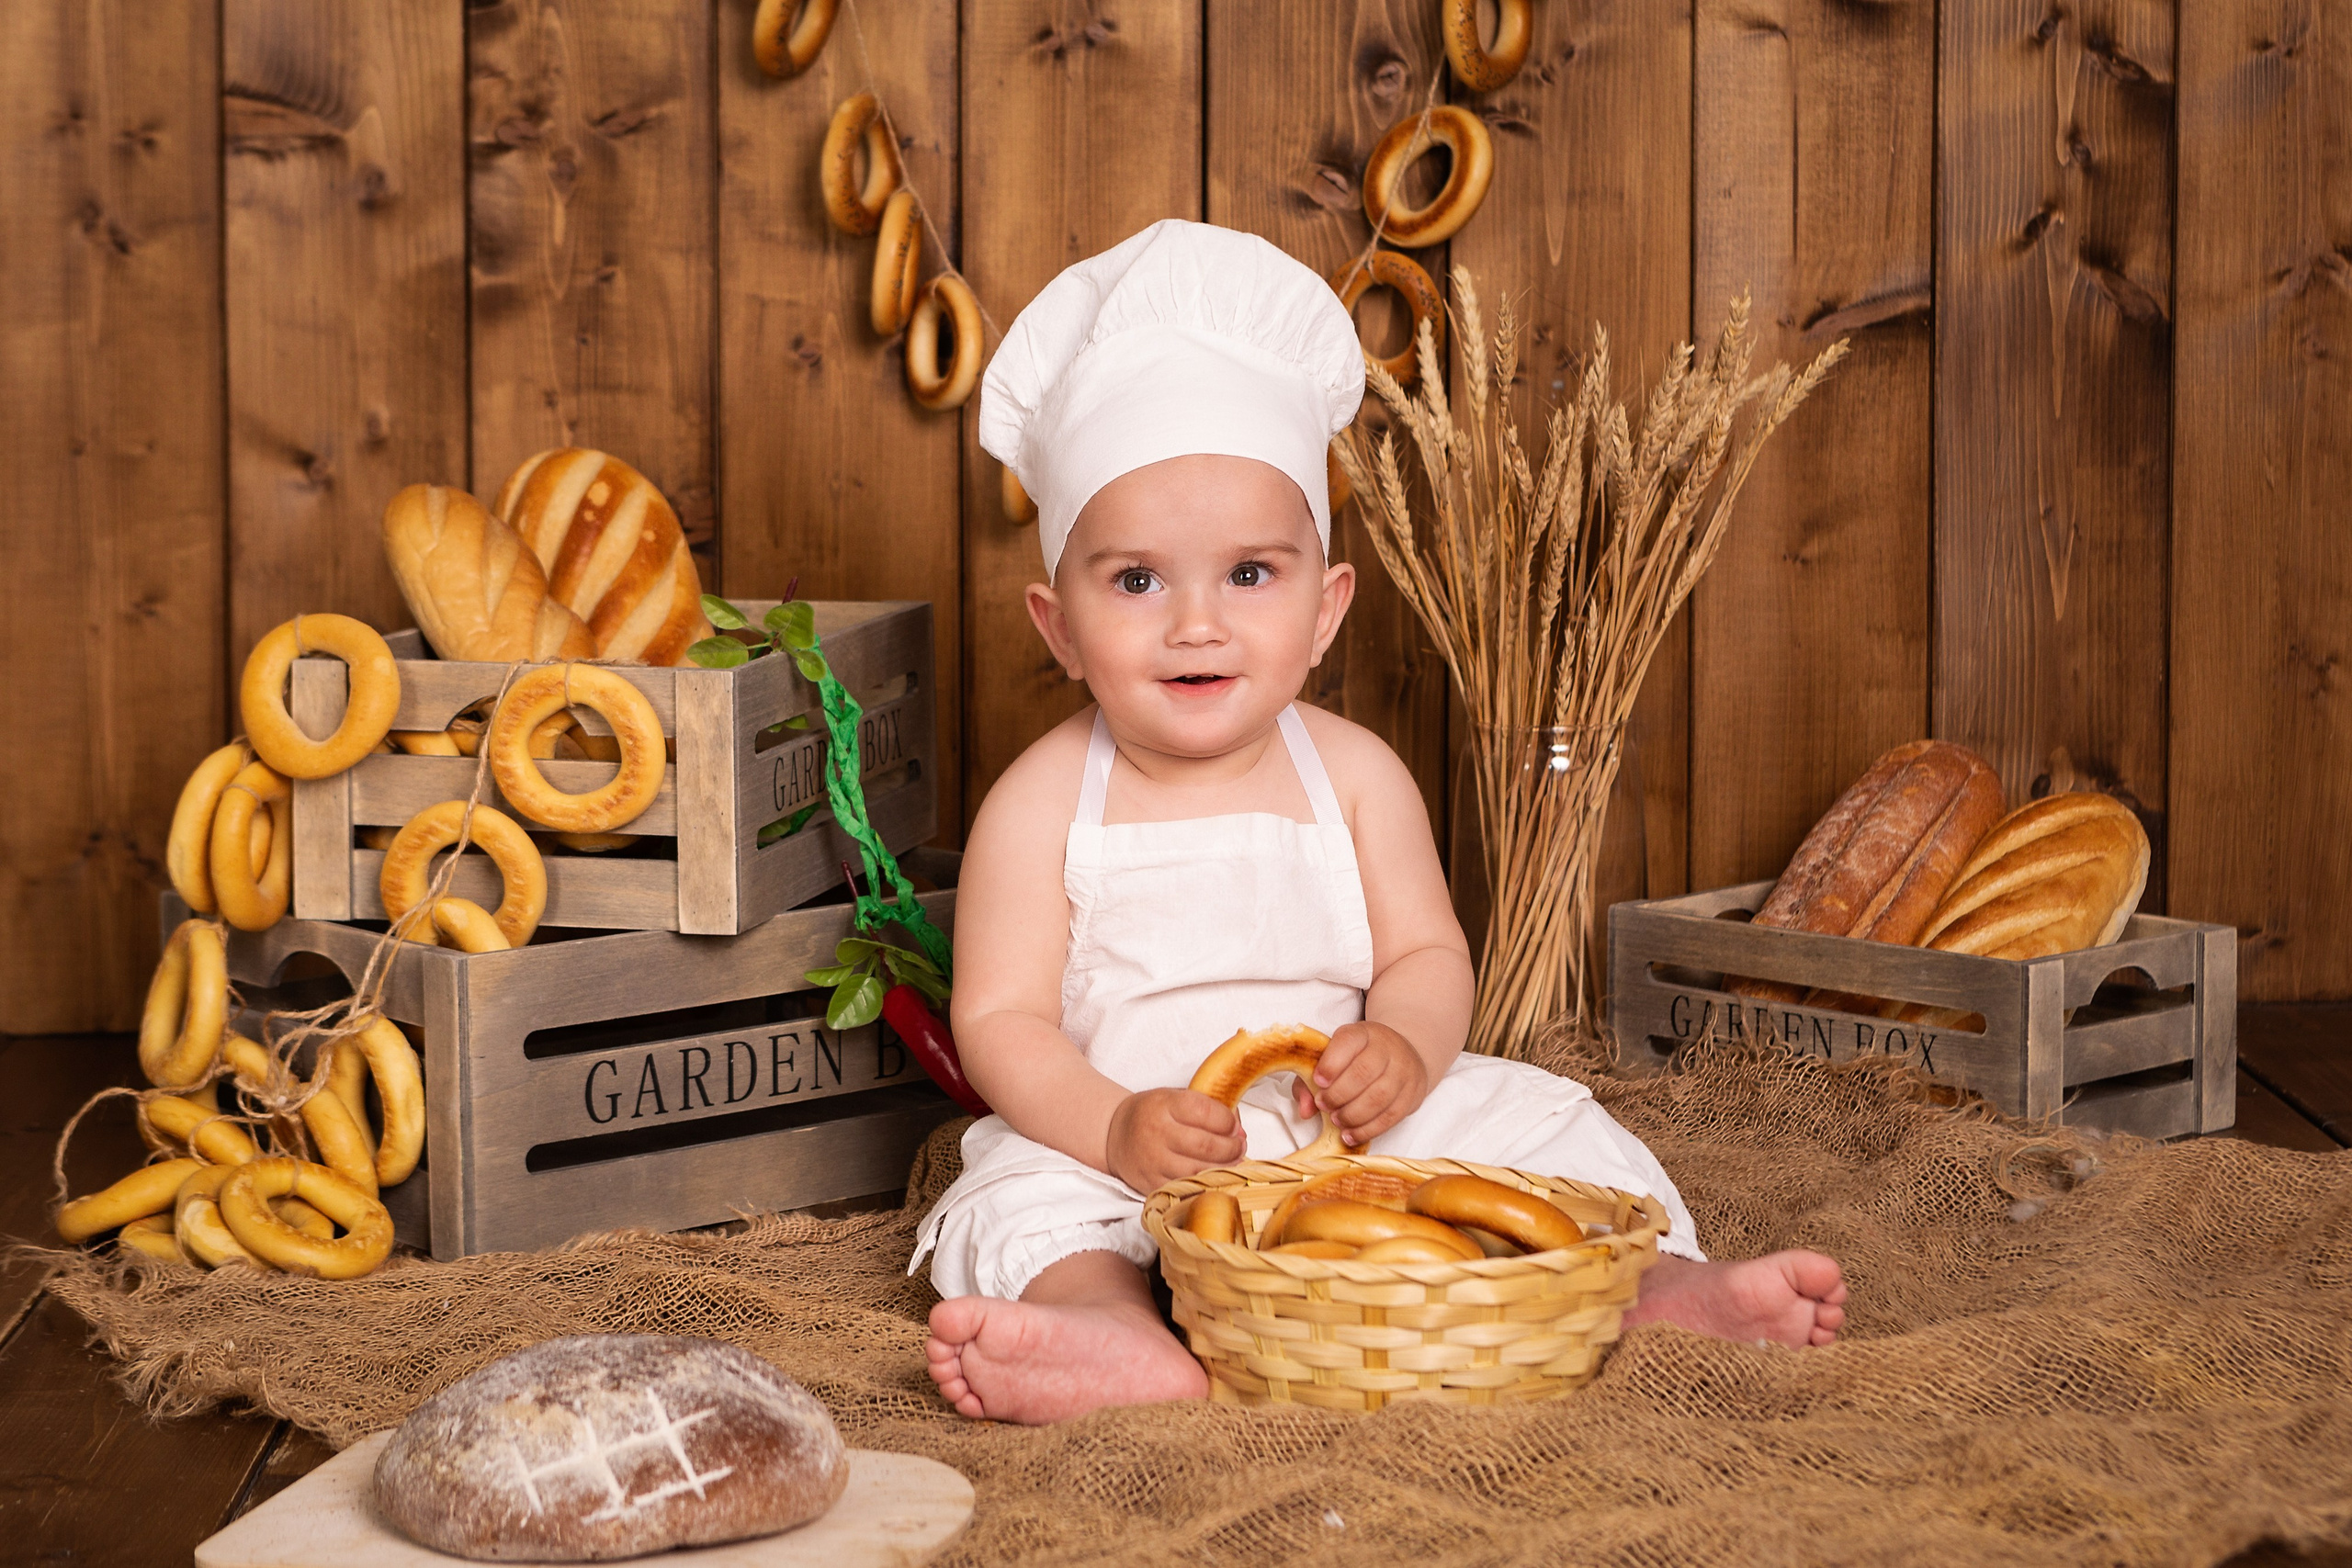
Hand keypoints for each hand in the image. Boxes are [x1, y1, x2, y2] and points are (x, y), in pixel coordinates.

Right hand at [1105, 1088, 1243, 1194]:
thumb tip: (1238, 1130)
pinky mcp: (1151, 1184)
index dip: (1228, 1121)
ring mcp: (1153, 1161)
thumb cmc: (1151, 1113)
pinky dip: (1206, 1184)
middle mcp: (1157, 1132)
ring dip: (1224, 1168)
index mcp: (1164, 1104)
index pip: (1206, 1112)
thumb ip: (1206, 1107)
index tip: (1234, 1125)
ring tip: (1232, 1161)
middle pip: (1207, 1145)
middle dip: (1232, 1147)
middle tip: (1239, 1145)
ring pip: (1200, 1171)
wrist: (1114, 1134)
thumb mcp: (1173, 1097)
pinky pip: (1187, 1188)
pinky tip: (1213, 1175)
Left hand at [1290, 1021, 1429, 1146]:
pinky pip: (1391, 1117)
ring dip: (1353, 1115)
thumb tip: (1305, 1110)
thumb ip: (1309, 1081)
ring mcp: (1403, 1070)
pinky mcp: (1412, 1094)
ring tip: (1337, 1121)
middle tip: (1324, 1106)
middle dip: (1338, 1095)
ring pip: (1379, 1097)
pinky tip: (1351, 1135)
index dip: (1330, 1064)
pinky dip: (1368, 1130)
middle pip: (1363, 1072)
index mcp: (1362, 1033)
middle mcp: (1386, 1048)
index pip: (1348, 1042)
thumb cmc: (1357, 1059)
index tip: (1318, 1082)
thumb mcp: (1331, 1059)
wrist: (1402, 1054)